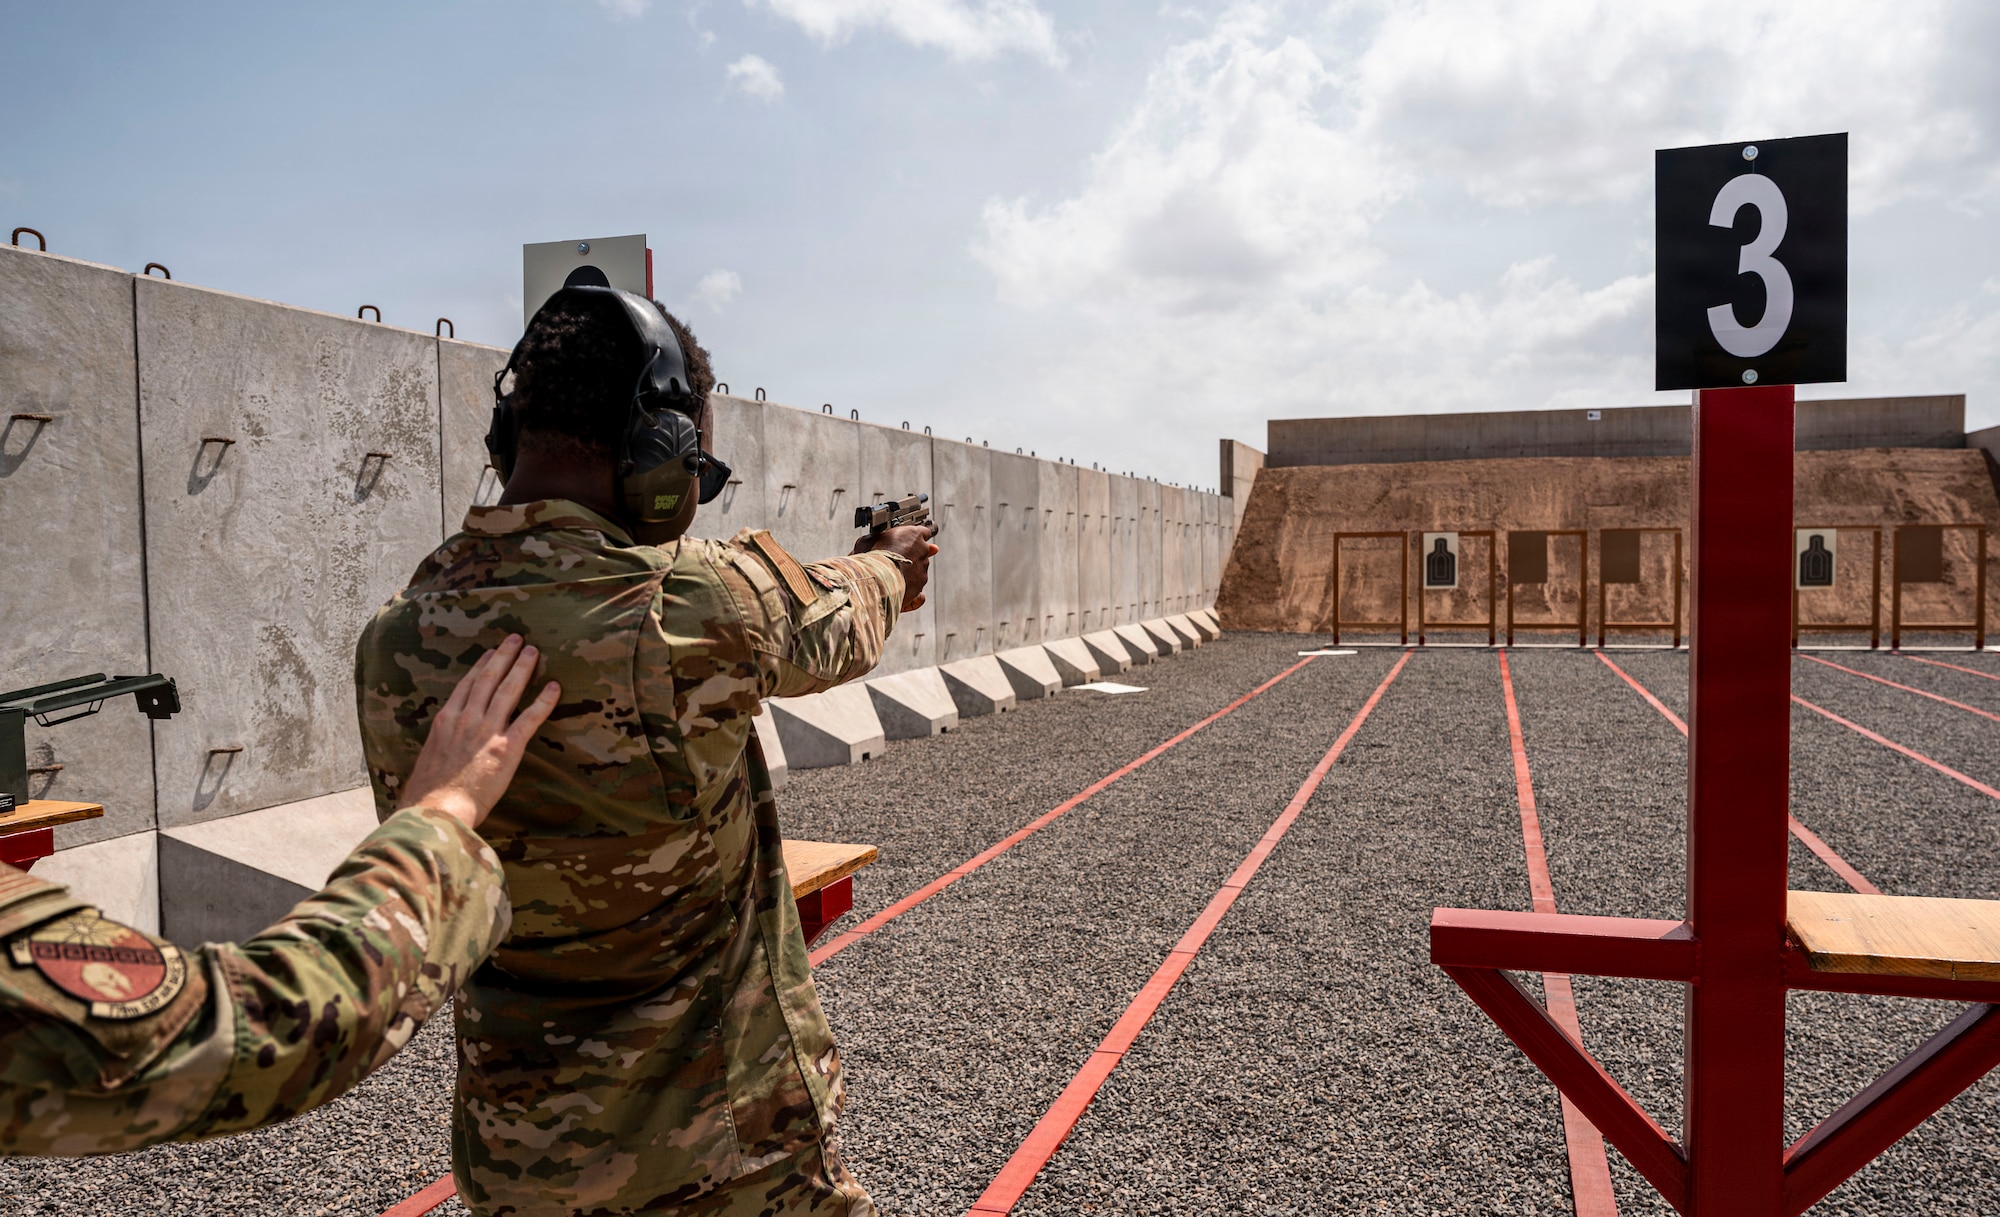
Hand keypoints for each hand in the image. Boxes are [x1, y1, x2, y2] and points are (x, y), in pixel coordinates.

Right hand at [397, 635, 559, 831]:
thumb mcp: (428, 760)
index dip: (480, 666)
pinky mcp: (506, 747)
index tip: (490, 652)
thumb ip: (440, 746)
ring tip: (534, 651)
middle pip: (488, 678)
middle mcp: (466, 719)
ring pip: (508, 690)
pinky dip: (544, 701)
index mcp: (445, 720)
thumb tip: (444, 749)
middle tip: (516, 639)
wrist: (436, 808)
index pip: (466, 685)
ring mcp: (486, 731)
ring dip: (523, 668)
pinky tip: (555, 687)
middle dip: (504, 656)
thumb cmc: (428, 794)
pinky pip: (530, 718)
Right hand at [853, 524, 938, 611]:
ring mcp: (922, 570)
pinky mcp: (919, 588)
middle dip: (913, 555)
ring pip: (919, 571)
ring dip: (909, 573)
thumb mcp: (870, 539)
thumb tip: (880, 539)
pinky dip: (910, 590)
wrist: (873, 580)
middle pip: (922, 552)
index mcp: (913, 535)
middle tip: (897, 559)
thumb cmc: (870, 557)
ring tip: (891, 576)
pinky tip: (899, 590)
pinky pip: (918, 589)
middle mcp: (922, 551)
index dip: (916, 537)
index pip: (924, 532)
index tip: (913, 539)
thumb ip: (881, 537)